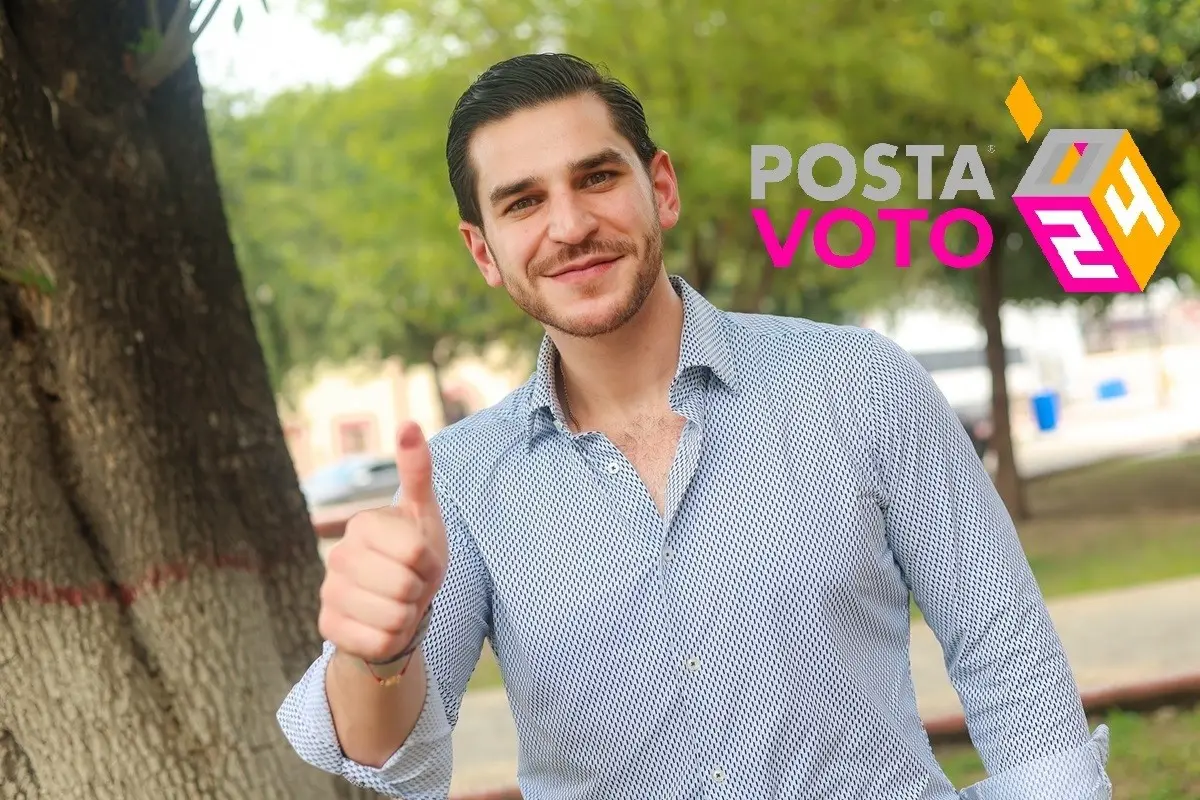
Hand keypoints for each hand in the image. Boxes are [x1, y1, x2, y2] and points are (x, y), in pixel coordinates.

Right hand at [318, 421, 449, 662]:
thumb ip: (417, 472)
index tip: (420, 558)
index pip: (415, 551)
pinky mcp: (327, 627)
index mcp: (362, 524)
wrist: (396, 605)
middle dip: (419, 591)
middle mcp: (338, 555)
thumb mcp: (423, 515)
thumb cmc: (415, 557)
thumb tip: (408, 422)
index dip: (429, 561)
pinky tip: (382, 626)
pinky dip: (392, 639)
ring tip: (398, 604)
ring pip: (393, 617)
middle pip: (404, 586)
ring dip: (407, 616)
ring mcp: (329, 592)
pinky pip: (379, 642)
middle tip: (410, 585)